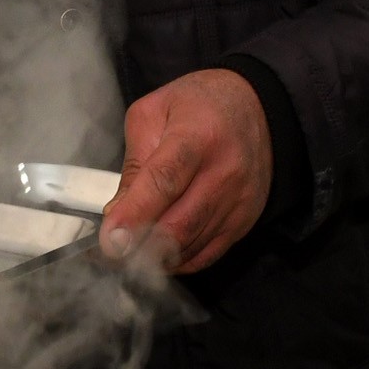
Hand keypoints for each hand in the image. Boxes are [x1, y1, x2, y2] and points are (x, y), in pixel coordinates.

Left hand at [100, 68, 272, 274]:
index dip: (135, 215)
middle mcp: (224, 172)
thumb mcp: (153, 114)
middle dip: (139, 246)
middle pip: (178, 224)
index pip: (164, 182)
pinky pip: (206, 256)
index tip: (111, 240)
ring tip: (131, 250)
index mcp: (198, 136)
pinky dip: (178, 261)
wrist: (257, 110)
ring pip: (189, 246)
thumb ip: (134, 163)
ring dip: (156, 257)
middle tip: (111, 250)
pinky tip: (160, 252)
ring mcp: (238, 201)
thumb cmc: (201, 107)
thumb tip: (117, 212)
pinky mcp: (243, 222)